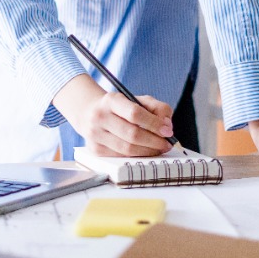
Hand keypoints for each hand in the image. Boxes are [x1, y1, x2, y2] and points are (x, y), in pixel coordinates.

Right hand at [53, 74, 173, 156]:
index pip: (134, 113)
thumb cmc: (120, 108)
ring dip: (148, 151)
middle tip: (167, 144)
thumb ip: (157, 108)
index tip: (168, 130)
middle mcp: (99, 116)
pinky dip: (137, 156)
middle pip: (132, 134)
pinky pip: (121, 157)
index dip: (154, 124)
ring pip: (127, 149)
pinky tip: (146, 152)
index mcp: (111, 100)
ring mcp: (95, 134)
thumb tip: (167, 125)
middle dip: (154, 141)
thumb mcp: (137, 100)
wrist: (90, 113)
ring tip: (160, 149)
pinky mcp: (95, 149)